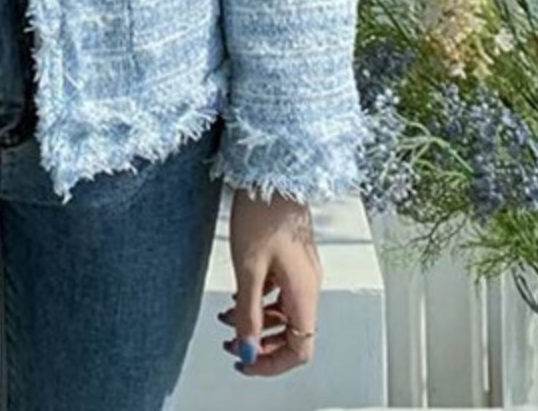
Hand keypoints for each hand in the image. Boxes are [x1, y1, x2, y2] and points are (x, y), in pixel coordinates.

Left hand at [217, 187, 320, 376]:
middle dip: (262, 345)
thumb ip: (248, 313)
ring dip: (260, 322)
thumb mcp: (248, 268)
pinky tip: (240, 294)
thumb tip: (248, 350)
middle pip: (294, 335)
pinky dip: (262, 301)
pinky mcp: (292, 258)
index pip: (300, 349)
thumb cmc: (263, 213)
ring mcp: (302, 271)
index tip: (244, 362)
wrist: (271, 173)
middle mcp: (309, 285)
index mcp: (305, 292)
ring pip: (286, 313)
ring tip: (228, 318)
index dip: (272, 364)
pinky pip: (281, 293)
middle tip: (233, 345)